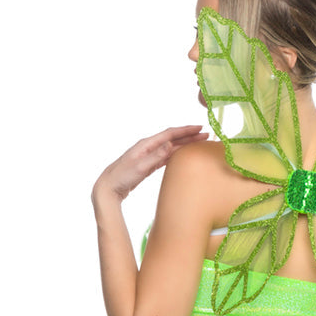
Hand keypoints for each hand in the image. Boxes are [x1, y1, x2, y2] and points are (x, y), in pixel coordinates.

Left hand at [92, 124, 209, 200]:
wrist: (109, 187)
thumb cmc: (122, 177)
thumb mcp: (140, 167)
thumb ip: (156, 156)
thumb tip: (170, 144)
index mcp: (146, 144)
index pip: (170, 134)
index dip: (186, 130)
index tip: (200, 128)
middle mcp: (148, 147)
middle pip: (172, 138)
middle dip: (189, 136)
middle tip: (206, 135)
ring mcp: (148, 155)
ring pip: (170, 147)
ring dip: (184, 144)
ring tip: (198, 143)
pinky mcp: (148, 164)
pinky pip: (165, 156)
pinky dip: (176, 154)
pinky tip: (182, 155)